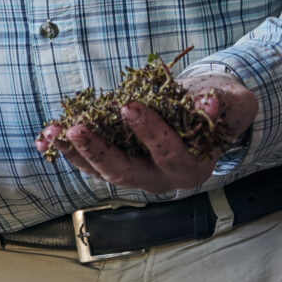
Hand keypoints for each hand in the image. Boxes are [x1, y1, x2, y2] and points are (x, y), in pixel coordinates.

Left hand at [36, 74, 257, 194]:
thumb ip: (225, 103)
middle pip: (124, 172)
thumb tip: (208, 103)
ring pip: (100, 171)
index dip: (149, 132)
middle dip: (98, 151)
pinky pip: (88, 161)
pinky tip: (46, 137)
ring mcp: (135, 174)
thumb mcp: (234, 101)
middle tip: (76, 128)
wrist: (207, 111)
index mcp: (191, 167)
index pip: (167, 153)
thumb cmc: (221, 105)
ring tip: (52, 132)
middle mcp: (159, 179)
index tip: (129, 106)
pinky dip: (67, 149)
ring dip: (73, 152)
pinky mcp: (117, 164)